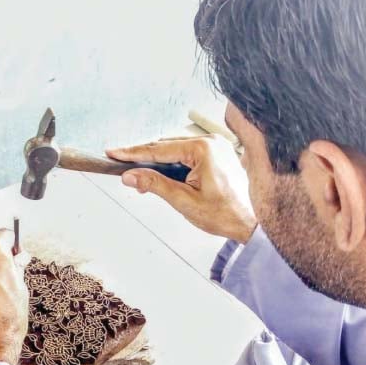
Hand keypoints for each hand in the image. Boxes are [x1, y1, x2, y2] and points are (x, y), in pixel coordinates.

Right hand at [107, 135, 256, 242]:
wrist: (252, 223)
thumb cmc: (224, 214)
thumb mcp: (183, 201)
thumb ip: (154, 184)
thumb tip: (129, 176)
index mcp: (203, 148)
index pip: (159, 149)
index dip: (133, 153)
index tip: (112, 153)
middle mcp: (210, 141)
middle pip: (166, 147)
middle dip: (144, 160)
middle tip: (123, 173)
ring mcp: (215, 146)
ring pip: (175, 151)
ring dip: (157, 164)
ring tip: (140, 180)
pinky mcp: (217, 154)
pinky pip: (187, 155)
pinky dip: (172, 165)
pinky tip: (161, 177)